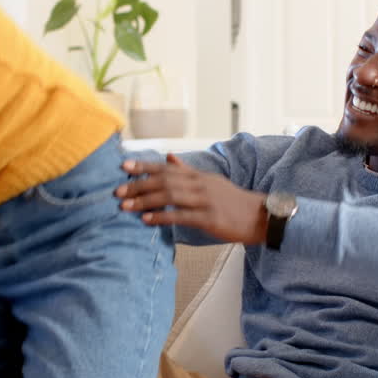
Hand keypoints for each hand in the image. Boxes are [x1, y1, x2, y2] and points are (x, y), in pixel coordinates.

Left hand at [116, 153, 267, 244]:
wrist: (260, 216)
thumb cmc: (232, 201)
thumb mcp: (210, 181)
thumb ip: (187, 170)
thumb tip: (168, 156)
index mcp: (198, 175)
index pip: (166, 167)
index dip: (144, 166)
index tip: (124, 166)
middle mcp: (200, 184)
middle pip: (164, 181)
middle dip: (138, 186)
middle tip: (117, 192)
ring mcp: (204, 200)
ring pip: (170, 196)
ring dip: (145, 201)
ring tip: (126, 207)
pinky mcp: (209, 218)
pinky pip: (181, 216)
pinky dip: (162, 217)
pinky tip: (147, 220)